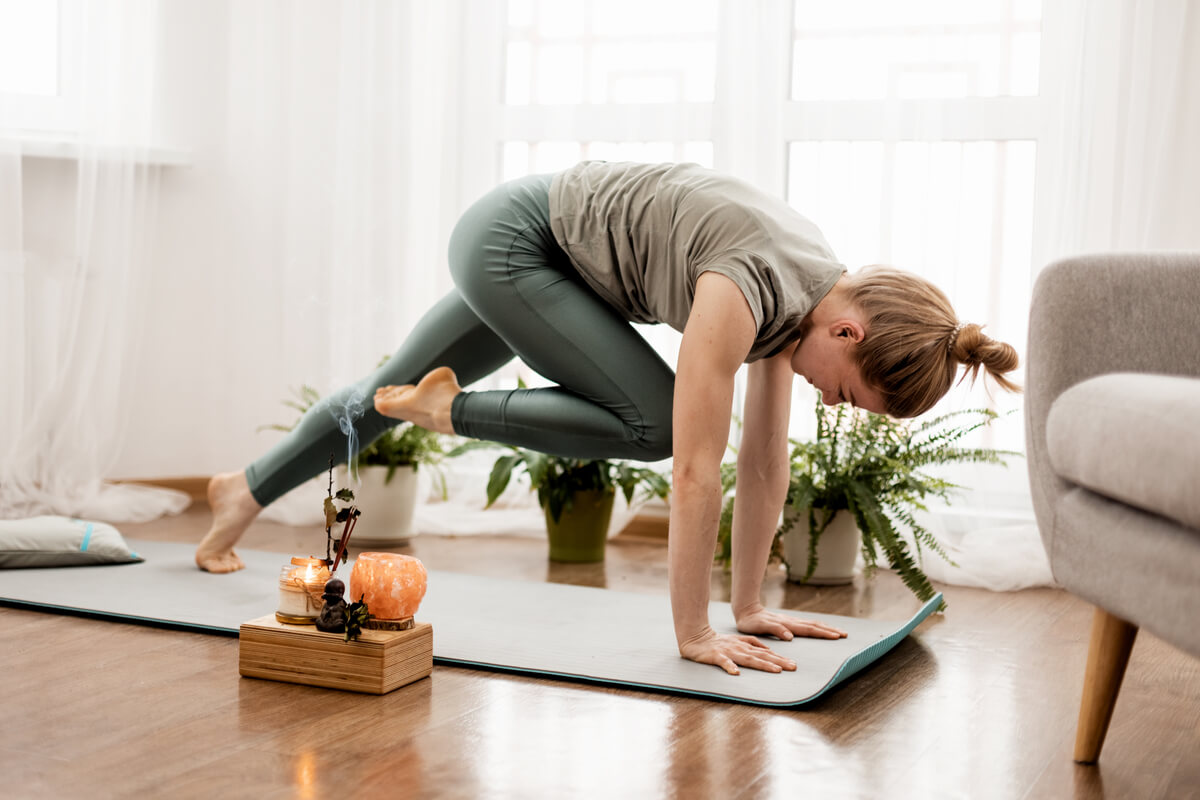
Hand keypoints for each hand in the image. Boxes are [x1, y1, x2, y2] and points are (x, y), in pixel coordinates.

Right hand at [678, 627, 796, 674]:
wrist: (696, 638)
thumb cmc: (718, 642)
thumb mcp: (738, 641)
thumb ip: (752, 644)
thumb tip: (768, 650)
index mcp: (745, 645)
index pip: (765, 652)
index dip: (779, 658)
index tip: (793, 665)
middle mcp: (740, 647)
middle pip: (762, 655)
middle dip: (778, 661)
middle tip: (793, 667)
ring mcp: (728, 651)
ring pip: (748, 658)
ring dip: (762, 664)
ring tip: (776, 670)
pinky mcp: (716, 656)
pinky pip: (724, 662)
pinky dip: (730, 666)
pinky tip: (736, 673)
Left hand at [735, 605, 847, 641]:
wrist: (746, 610)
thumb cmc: (752, 622)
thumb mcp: (761, 627)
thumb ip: (775, 630)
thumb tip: (790, 636)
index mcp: (788, 625)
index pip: (809, 629)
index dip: (823, 633)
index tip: (836, 636)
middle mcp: (792, 622)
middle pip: (815, 626)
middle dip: (830, 630)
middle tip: (845, 635)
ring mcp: (791, 621)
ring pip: (812, 624)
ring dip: (826, 628)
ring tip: (838, 632)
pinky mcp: (788, 623)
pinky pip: (807, 625)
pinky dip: (817, 627)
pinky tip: (820, 629)